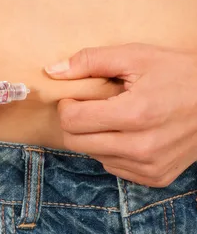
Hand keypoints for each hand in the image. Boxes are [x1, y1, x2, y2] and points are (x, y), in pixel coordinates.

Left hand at [44, 42, 196, 186]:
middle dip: (75, 122)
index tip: (75, 97)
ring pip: (93, 156)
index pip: (73, 121)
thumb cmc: (181, 73)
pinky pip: (114, 167)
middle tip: (90, 107)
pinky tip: (130, 133)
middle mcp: (141, 147)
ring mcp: (149, 166)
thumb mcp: (138, 56)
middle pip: (76, 143)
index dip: (67, 106)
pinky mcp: (155, 178)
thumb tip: (53, 71)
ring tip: (117, 117)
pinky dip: (113, 151)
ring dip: (95, 137)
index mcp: (135, 114)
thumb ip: (91, 61)